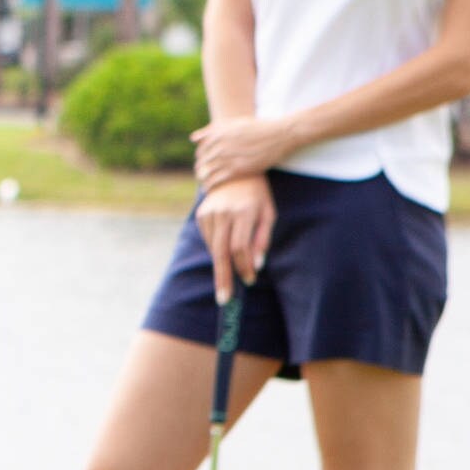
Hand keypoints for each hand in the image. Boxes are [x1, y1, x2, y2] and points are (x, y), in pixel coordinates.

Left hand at [190, 111, 300, 191]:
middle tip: (202, 177)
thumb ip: (211, 131)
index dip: (201, 159)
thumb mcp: (233, 124)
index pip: (201, 150)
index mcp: (218, 133)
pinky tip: (209, 190)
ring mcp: (228, 157)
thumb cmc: (258, 128)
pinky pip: (216, 180)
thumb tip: (193, 139)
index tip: (205, 164)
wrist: (279, 135)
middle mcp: (220, 145)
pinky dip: (210, 186)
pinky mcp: (237, 169)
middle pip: (202, 162)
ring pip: (206, 172)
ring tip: (205, 185)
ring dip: (203, 180)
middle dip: (201, 170)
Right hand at [196, 175, 273, 298]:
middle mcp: (223, 212)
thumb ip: (263, 239)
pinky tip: (226, 242)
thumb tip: (257, 265)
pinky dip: (217, 248)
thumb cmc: (257, 194)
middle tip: (225, 301)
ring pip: (214, 248)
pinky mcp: (201, 214)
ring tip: (232, 267)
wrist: (232, 169)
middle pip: (221, 252)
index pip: (240, 247)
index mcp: (244, 211)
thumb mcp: (268, 213)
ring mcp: (209, 213)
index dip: (244, 266)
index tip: (249, 280)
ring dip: (223, 263)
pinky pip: (209, 239)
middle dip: (223, 278)